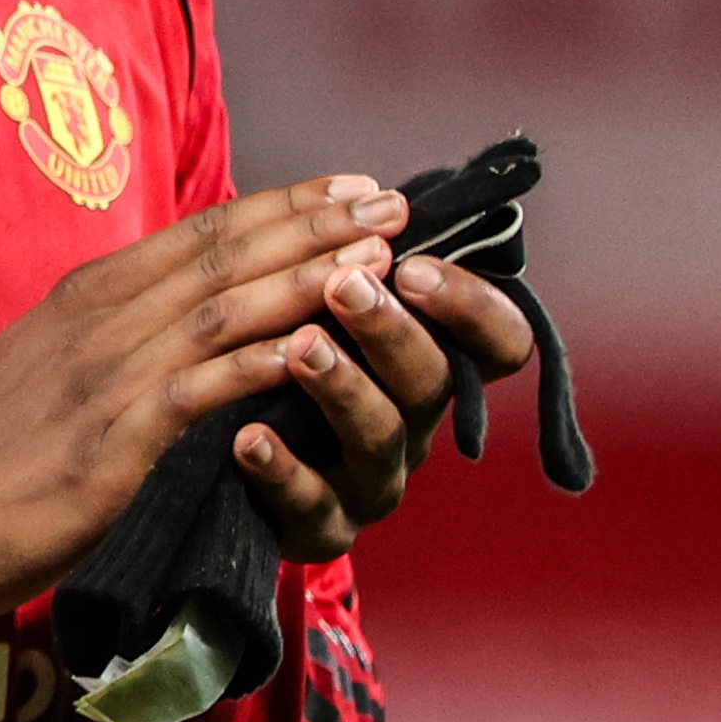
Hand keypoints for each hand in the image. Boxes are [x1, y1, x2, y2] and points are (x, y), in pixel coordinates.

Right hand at [0, 177, 406, 623]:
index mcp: (87, 294)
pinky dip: (265, 360)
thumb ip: (107, 329)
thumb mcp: (44, 363)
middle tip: (389, 200)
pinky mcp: (114, 438)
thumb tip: (167, 307)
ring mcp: (107, 374)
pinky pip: (204, 386)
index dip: (280, 205)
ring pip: (225, 308)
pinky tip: (320, 346)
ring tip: (379, 258)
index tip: (346, 186)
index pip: (199, 233)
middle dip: (314, 222)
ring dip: (308, 277)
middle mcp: (100, 318)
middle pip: (223, 254)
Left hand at [238, 235, 535, 560]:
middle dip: (393, 329)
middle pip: (433, 381)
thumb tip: (369, 193)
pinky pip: (309, 505)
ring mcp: (370, 482)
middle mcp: (414, 425)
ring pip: (380, 438)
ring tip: (300, 347)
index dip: (472, 305)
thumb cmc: (286, 370)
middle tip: (347, 284)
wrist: (223, 468)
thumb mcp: (326, 317)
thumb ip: (351, 269)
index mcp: (428, 366)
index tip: (415, 263)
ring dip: (343, 387)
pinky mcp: (319, 528)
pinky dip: (281, 469)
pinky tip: (246, 437)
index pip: (498, 342)